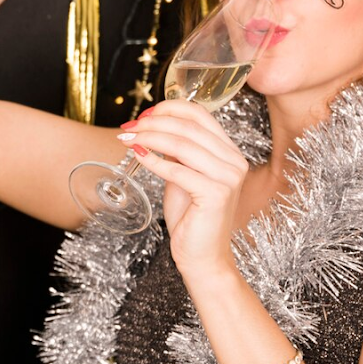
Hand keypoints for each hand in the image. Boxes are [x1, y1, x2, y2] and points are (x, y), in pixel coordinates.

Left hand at [123, 100, 249, 281]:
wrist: (202, 255)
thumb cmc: (192, 216)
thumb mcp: (183, 176)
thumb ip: (176, 153)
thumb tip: (152, 128)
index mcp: (229, 152)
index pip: (201, 114)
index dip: (169, 108)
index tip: (144, 114)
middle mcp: (234, 161)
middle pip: (188, 126)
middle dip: (153, 122)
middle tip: (128, 127)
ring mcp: (229, 177)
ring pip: (182, 144)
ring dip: (149, 137)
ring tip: (127, 138)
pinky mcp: (216, 194)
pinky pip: (177, 170)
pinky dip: (153, 159)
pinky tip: (137, 155)